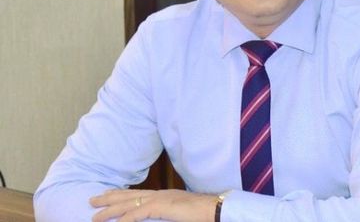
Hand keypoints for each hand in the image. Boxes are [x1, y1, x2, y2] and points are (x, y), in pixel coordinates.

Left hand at [90, 189, 216, 221]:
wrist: (214, 208)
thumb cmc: (199, 213)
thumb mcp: (177, 213)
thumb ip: (164, 214)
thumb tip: (157, 217)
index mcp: (162, 195)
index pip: (136, 194)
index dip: (119, 194)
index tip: (106, 194)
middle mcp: (158, 194)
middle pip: (128, 195)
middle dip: (108, 198)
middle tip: (92, 200)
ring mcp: (160, 199)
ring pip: (128, 204)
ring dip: (110, 210)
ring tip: (95, 215)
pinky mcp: (161, 207)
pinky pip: (138, 214)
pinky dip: (125, 219)